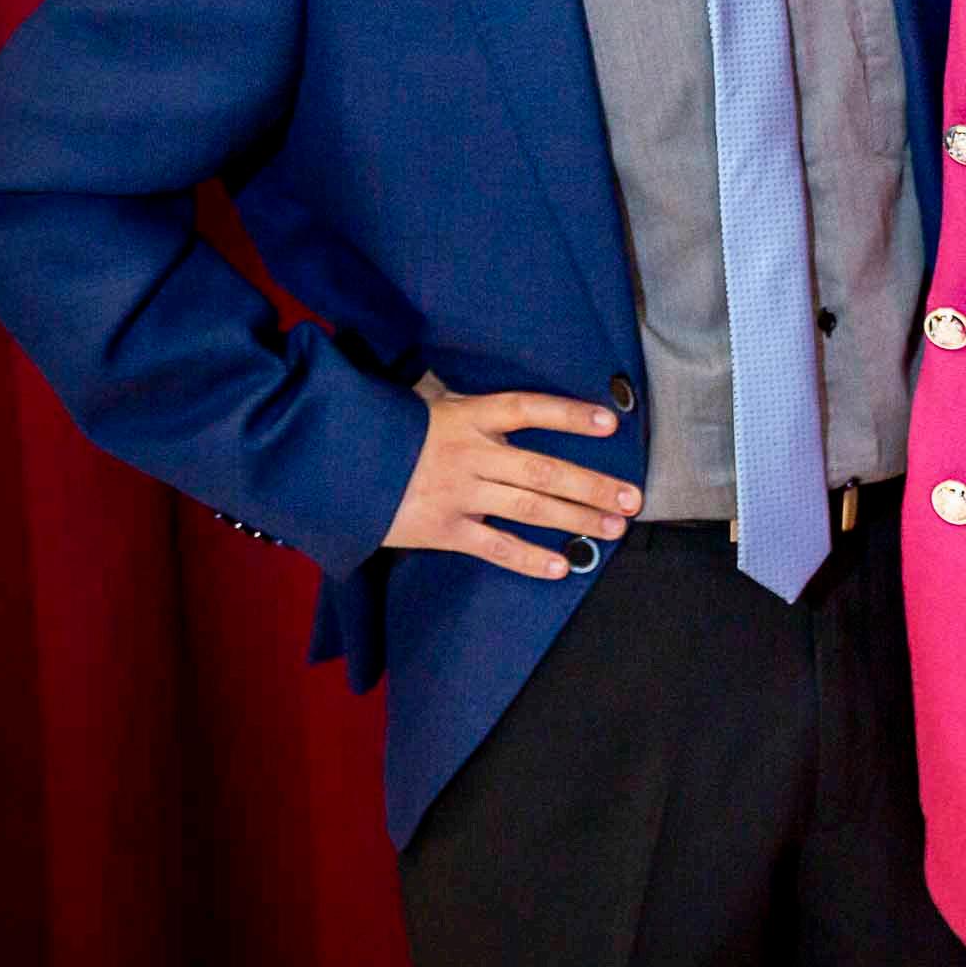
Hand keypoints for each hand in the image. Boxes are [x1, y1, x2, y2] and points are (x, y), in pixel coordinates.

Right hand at [384, 373, 640, 578]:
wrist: (332, 465)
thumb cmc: (388, 431)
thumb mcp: (428, 402)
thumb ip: (470, 404)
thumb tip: (509, 400)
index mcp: (468, 416)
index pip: (529, 409)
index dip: (571, 414)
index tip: (612, 422)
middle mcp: (470, 453)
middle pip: (543, 468)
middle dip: (592, 485)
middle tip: (632, 499)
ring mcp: (458, 493)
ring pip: (529, 507)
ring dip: (575, 519)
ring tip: (613, 529)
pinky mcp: (443, 529)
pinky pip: (494, 547)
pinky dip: (529, 558)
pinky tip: (562, 566)